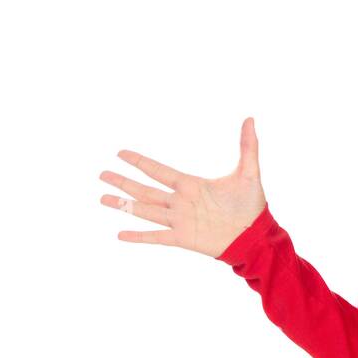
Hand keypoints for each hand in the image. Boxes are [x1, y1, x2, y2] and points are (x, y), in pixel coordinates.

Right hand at [99, 117, 267, 257]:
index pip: (159, 171)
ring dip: (123, 205)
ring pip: (145, 211)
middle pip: (145, 190)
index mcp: (191, 185)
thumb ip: (248, 146)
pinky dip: (139, 236)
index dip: (140, 162)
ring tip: (102, 198)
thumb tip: (250, 118)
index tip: (121, 153)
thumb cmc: (252, 204)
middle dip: (123, 182)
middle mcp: (181, 202)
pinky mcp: (184, 238)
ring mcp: (180, 221)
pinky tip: (120, 234)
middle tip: (102, 174)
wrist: (256, 234)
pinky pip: (157, 237)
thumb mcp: (249, 172)